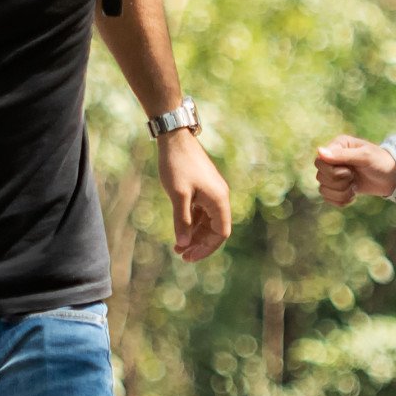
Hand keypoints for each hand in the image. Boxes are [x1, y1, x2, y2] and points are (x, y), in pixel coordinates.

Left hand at [159, 128, 231, 262]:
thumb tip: (184, 243)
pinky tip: (179, 230)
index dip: (206, 248)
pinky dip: (192, 222)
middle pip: (215, 229)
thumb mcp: (178, 195)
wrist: (174, 138)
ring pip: (207, 221)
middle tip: (181, 255)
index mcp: (219, 200)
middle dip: (199, 244)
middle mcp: (219, 197)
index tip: (189, 256)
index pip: (221, 233)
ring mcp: (211, 192)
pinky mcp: (202, 188)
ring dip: (194, 234)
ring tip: (177, 246)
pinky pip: (201, 212)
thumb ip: (182, 220)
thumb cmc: (177, 165)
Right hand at [310, 134, 395, 205]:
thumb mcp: (365, 156)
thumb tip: (319, 151)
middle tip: (354, 178)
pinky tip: (352, 195)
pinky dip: (340, 200)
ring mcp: (333, 174)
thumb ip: (342, 155)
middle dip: (339, 183)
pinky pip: (328, 198)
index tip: (350, 171)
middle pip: (320, 177)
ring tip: (354, 188)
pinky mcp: (337, 187)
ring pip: (323, 189)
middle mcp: (332, 159)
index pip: (319, 162)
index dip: (333, 172)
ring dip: (341, 193)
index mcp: (337, 146)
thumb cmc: (380, 162)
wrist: (392, 177)